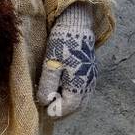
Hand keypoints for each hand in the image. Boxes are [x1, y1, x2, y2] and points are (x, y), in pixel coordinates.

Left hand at [37, 2, 96, 119]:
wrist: (76, 23)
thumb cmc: (62, 42)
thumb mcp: (51, 64)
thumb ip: (48, 85)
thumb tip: (44, 103)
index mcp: (80, 84)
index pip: (68, 108)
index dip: (55, 111)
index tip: (43, 110)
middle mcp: (89, 84)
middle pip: (76, 106)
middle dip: (61, 110)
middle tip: (47, 109)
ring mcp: (91, 78)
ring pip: (81, 99)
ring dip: (67, 103)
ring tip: (52, 100)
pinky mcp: (90, 71)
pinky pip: (82, 91)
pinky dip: (72, 94)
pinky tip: (61, 89)